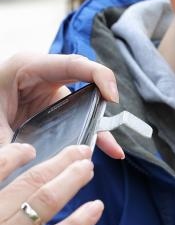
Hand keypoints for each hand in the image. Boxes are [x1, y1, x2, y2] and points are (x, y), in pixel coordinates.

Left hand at [0, 52, 123, 158]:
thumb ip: (3, 140)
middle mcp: (46, 77)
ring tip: (113, 151)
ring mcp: (51, 93)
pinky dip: (90, 134)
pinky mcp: (53, 108)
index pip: (74, 64)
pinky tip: (106, 151)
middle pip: (86, 86)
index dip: (99, 77)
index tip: (112, 98)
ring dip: (98, 127)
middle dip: (104, 106)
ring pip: (84, 107)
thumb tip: (19, 160)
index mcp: (30, 66)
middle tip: (112, 127)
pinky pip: (77, 119)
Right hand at [0, 143, 103, 224]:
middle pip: (29, 181)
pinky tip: (96, 208)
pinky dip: (78, 221)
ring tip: (88, 169)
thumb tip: (14, 195)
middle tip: (80, 152)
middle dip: (59, 162)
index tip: (31, 149)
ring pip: (45, 201)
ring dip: (71, 180)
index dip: (15, 154)